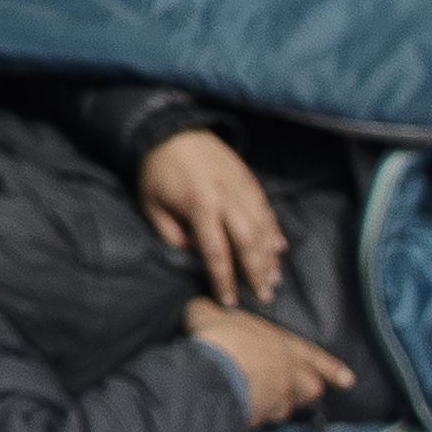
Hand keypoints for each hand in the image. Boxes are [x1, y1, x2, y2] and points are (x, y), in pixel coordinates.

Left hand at [138, 128, 284, 304]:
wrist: (171, 130)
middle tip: (263, 297)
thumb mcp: (152, 207)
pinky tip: (279, 250)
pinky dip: (274, 231)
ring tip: (274, 280)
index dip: (224, 280)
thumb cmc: (157, 173)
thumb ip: (172, 235)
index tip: (229, 302)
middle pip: (248, 242)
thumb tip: (196, 256)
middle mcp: (226, 197)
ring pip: (263, 227)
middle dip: (256, 273)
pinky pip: (266, 210)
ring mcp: (241, 187)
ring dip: (270, 257)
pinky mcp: (249, 179)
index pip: (216, 252)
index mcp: (200, 205)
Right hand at [185, 299, 355, 429]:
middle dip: (306, 391)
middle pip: (310, 389)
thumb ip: (212, 310)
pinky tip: (243, 413)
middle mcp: (285, 375)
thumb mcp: (210, 311)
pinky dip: (254, 417)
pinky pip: (260, 420)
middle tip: (300, 392)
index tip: (348, 380)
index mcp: (283, 345)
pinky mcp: (255, 419)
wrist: (213, 372)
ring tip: (268, 404)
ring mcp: (273, 399)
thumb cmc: (221, 337)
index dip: (331, 368)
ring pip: (285, 408)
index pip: (314, 357)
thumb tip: (202, 307)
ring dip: (278, 406)